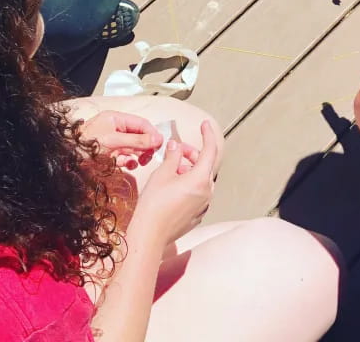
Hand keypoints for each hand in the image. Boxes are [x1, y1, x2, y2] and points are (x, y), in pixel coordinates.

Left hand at [79, 111, 162, 169]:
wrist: (67, 159)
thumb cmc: (85, 145)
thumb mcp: (114, 141)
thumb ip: (137, 140)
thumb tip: (157, 139)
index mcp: (116, 119)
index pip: (141, 123)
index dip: (152, 134)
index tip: (159, 145)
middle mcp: (115, 128)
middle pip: (139, 135)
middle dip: (146, 146)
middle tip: (149, 156)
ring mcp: (112, 142)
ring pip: (133, 147)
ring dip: (139, 155)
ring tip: (140, 162)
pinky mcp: (109, 154)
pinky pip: (125, 157)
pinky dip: (129, 162)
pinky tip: (128, 165)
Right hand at [134, 121, 218, 245]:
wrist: (149, 234)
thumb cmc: (154, 204)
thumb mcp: (162, 173)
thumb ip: (173, 156)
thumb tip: (176, 145)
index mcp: (200, 179)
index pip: (210, 150)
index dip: (207, 135)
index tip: (205, 124)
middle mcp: (207, 192)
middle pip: (205, 165)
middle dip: (192, 154)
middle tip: (176, 150)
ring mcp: (203, 205)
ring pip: (201, 180)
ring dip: (190, 170)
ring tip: (172, 169)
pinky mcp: (197, 215)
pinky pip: (198, 194)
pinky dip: (189, 184)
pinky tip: (174, 185)